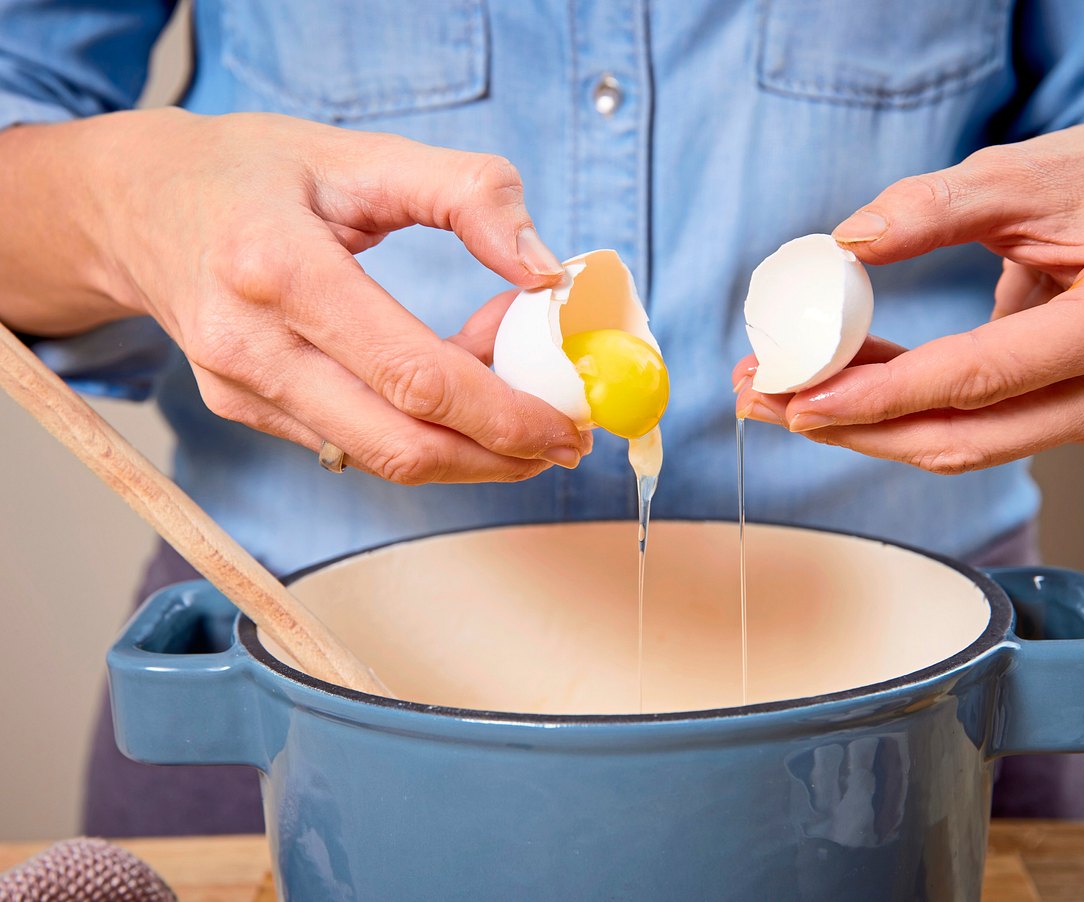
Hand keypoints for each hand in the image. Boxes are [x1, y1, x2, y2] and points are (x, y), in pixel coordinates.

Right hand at [2, 109, 587, 482]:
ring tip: (506, 391)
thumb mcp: (360, 153)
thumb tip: (544, 270)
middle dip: (498, 456)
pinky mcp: (240, 410)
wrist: (135, 203)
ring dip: (463, 444)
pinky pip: (349, 442)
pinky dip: (413, 427)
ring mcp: (238, 388)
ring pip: (378, 458)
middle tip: (561, 439)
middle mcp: (250, 344)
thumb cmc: (251, 171)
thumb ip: (466, 194)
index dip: (502, 414)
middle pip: (400, 444)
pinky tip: (442, 383)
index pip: (413, 376)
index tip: (565, 422)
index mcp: (279, 268)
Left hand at [734, 118, 1083, 473]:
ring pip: (957, 443)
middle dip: (852, 425)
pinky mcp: (1065, 417)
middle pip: (962, 434)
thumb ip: (937, 205)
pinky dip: (897, 409)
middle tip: (765, 399)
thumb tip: (848, 242)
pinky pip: (967, 425)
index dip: (883, 394)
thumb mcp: (1027, 172)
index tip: (802, 397)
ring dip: (862, 425)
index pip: (983, 377)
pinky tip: (834, 381)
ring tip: (780, 392)